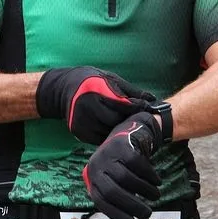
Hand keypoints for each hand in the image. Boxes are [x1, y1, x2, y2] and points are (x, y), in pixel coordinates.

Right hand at [36, 66, 155, 143]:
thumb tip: (153, 101)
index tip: (148, 110)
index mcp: (97, 92)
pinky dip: (108, 135)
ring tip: (127, 126)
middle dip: (127, 120)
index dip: (137, 109)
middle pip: (116, 122)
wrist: (64, 88)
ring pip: (108, 133)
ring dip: (119, 130)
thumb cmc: (92, 80)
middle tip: (138, 120)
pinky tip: (113, 130)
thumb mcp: (111, 79)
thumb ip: (132, 91)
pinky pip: (99, 139)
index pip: (123, 106)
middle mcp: (88, 109)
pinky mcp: (78, 132)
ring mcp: (82, 122)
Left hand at [82, 112, 163, 218]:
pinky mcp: (121, 144)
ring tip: (155, 195)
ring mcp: (108, 154)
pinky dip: (150, 176)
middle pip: (113, 191)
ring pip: (127, 178)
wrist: (131, 133)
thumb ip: (117, 203)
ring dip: (144, 190)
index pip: (101, 201)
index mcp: (92, 179)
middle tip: (147, 214)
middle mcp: (96, 166)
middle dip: (132, 205)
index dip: (116, 214)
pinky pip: (138, 164)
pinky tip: (157, 181)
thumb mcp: (117, 183)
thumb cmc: (123, 166)